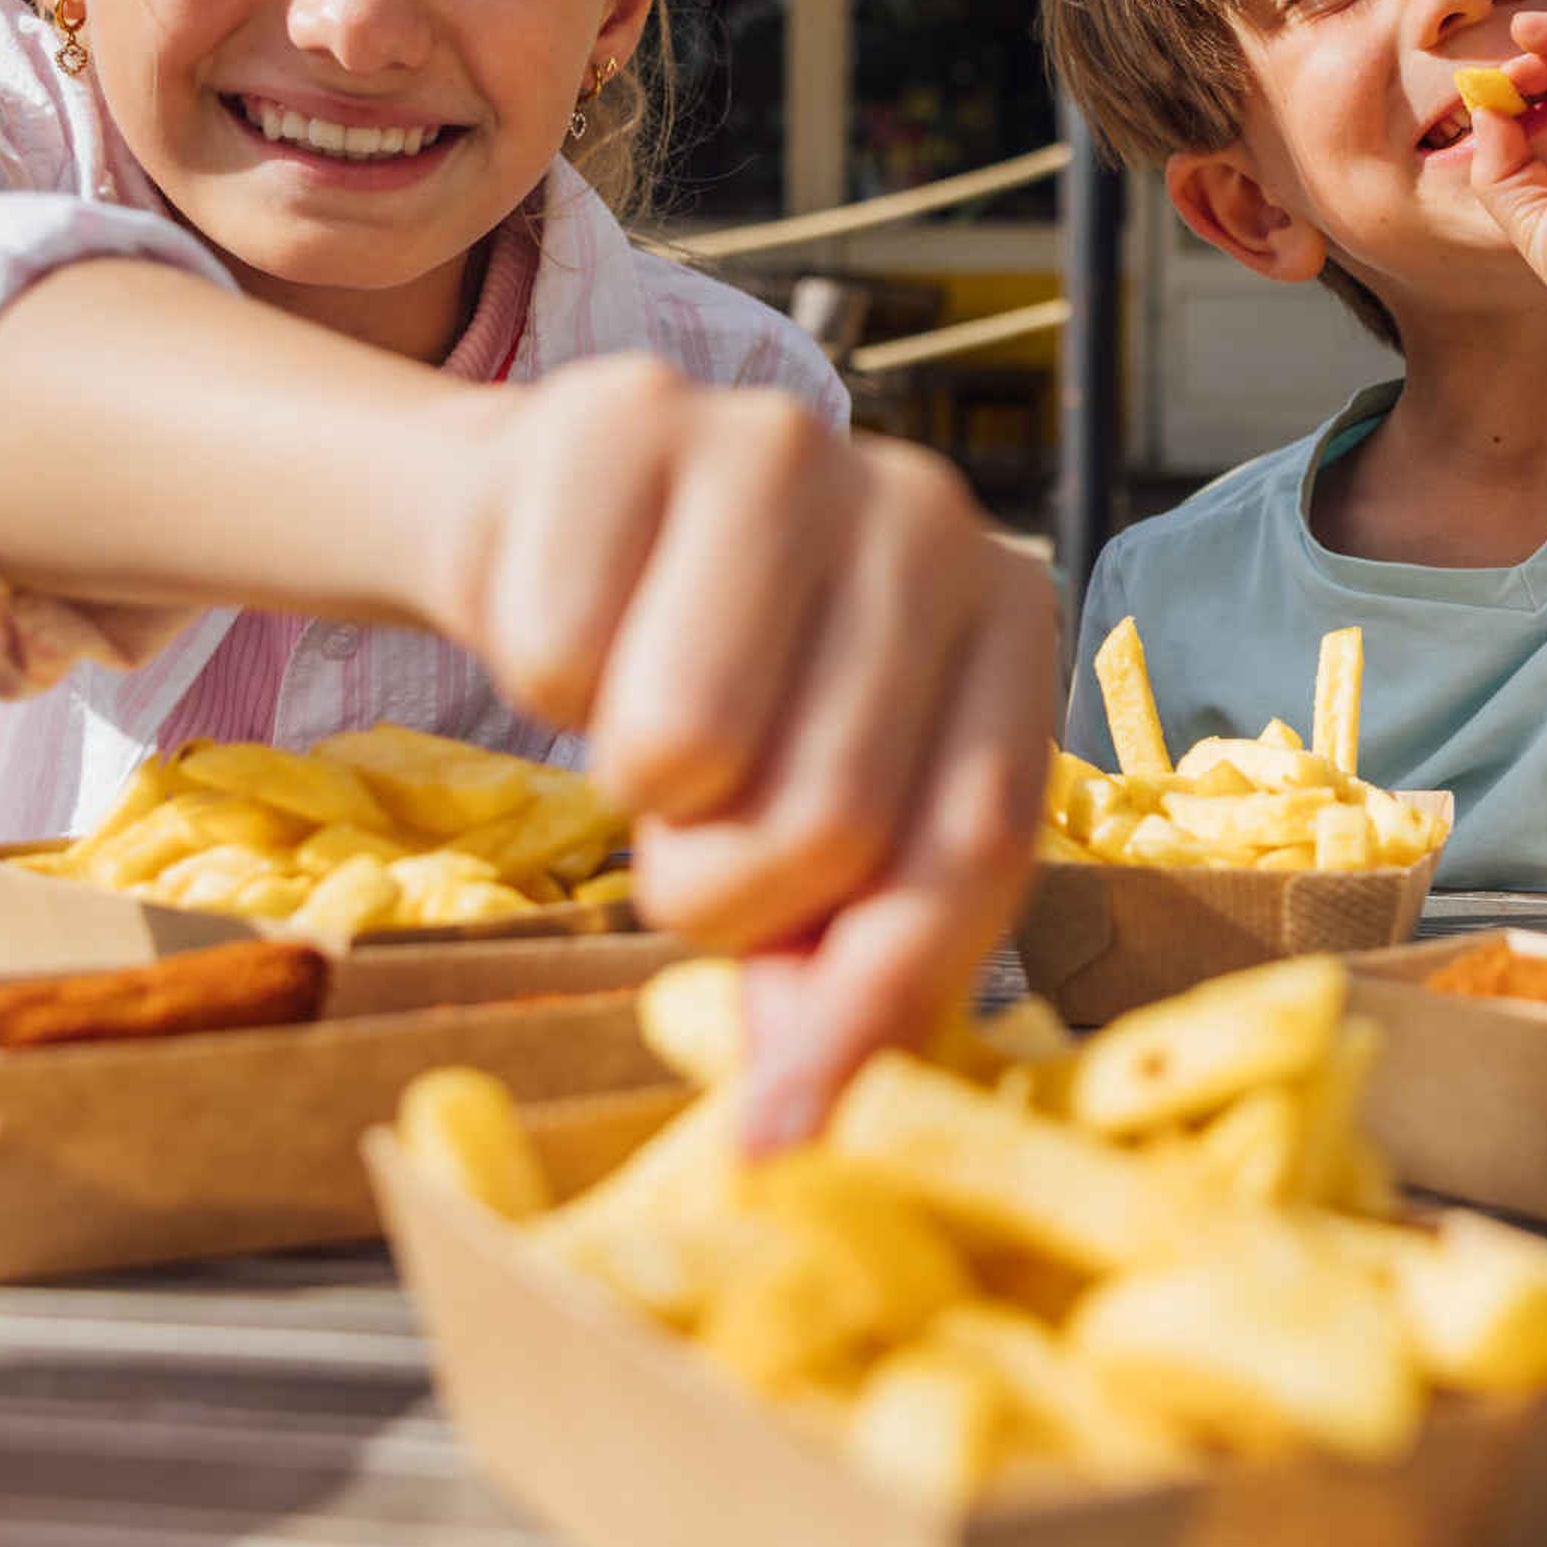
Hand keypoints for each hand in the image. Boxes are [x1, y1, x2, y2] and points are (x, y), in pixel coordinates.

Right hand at [423, 358, 1052, 1145]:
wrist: (557, 528)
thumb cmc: (719, 695)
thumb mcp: (809, 825)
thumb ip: (833, 964)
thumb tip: (791, 1130)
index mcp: (1008, 616)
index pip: (972, 847)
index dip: (873, 1006)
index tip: (783, 1131)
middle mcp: (930, 512)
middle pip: (830, 820)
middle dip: (723, 890)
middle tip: (690, 835)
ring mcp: (785, 445)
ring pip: (686, 748)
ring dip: (629, 794)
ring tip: (643, 728)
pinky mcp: (626, 416)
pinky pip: (557, 653)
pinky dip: (538, 676)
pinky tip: (580, 622)